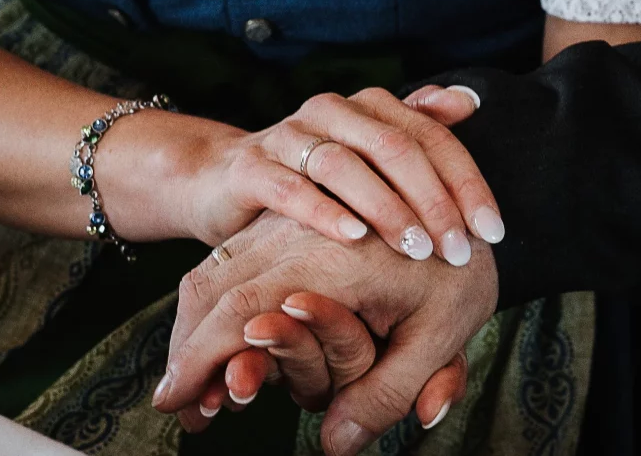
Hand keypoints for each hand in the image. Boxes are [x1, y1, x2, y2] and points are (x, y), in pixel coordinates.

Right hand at [150, 85, 500, 266]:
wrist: (223, 181)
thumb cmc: (314, 177)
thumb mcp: (368, 153)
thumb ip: (416, 127)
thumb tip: (468, 101)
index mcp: (370, 107)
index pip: (432, 138)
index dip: (467, 183)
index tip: (493, 232)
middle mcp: (333, 111)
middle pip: (396, 148)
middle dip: (434, 202)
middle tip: (457, 251)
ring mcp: (288, 134)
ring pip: (346, 165)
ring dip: (387, 209)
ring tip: (416, 249)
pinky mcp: (250, 166)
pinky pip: (289, 187)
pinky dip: (324, 212)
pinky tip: (355, 239)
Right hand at [154, 211, 497, 454]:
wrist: (463, 208)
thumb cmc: (460, 271)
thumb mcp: (443, 335)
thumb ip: (389, 392)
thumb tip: (333, 445)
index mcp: (332, 260)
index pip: (243, 311)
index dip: (201, 361)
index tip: (176, 404)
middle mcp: (299, 231)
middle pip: (214, 288)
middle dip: (186, 349)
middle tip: (177, 403)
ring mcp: (290, 219)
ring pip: (215, 268)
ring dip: (192, 324)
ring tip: (190, 378)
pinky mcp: (289, 217)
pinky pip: (231, 254)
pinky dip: (211, 298)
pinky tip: (211, 336)